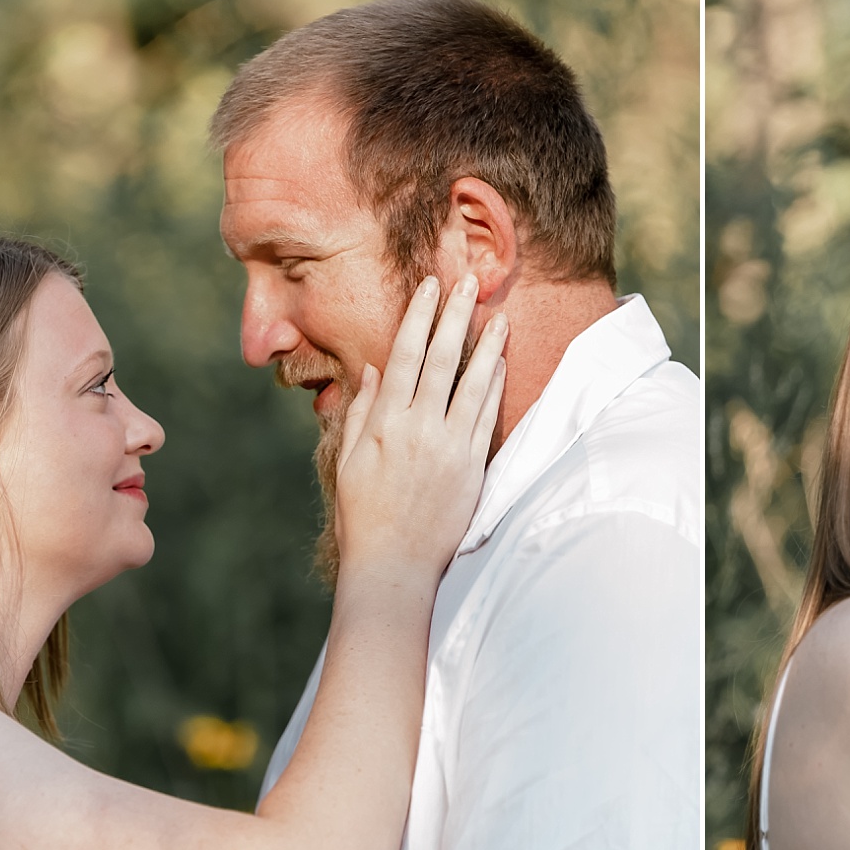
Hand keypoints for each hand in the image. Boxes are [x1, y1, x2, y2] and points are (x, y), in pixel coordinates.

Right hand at [333, 274, 506, 578]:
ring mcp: (450, 448)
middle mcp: (419, 429)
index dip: (419, 318)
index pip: (405, 356)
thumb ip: (362, 412)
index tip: (429, 288)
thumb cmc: (364, 516)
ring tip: (500, 316)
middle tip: (469, 281)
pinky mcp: (472, 468)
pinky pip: (486, 418)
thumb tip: (375, 370)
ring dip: (487, 346)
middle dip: (456, 316)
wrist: (394, 567)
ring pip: (473, 384)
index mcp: (385, 424)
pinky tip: (501, 364)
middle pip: (442, 360)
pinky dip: (494, 388)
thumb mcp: (349, 461)